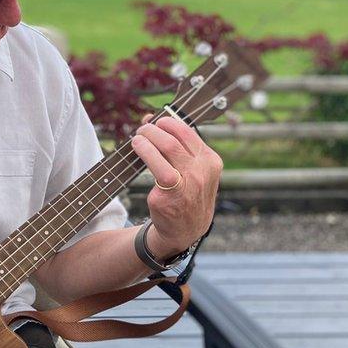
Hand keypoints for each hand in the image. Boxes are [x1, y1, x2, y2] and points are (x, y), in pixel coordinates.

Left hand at [131, 115, 222, 256]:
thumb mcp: (192, 169)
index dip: (167, 122)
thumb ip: (176, 145)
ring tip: (136, 139)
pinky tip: (137, 153)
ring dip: (145, 140)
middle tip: (141, 130)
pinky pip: (155, 168)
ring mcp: (187, 184)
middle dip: (152, 130)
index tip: (155, 121)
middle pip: (173, 139)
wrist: (185, 229)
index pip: (187, 132)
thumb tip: (151, 119)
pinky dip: (144, 155)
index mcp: (210, 161)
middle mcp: (202, 171)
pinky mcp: (170, 196)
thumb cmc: (186, 192)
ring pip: (165, 149)